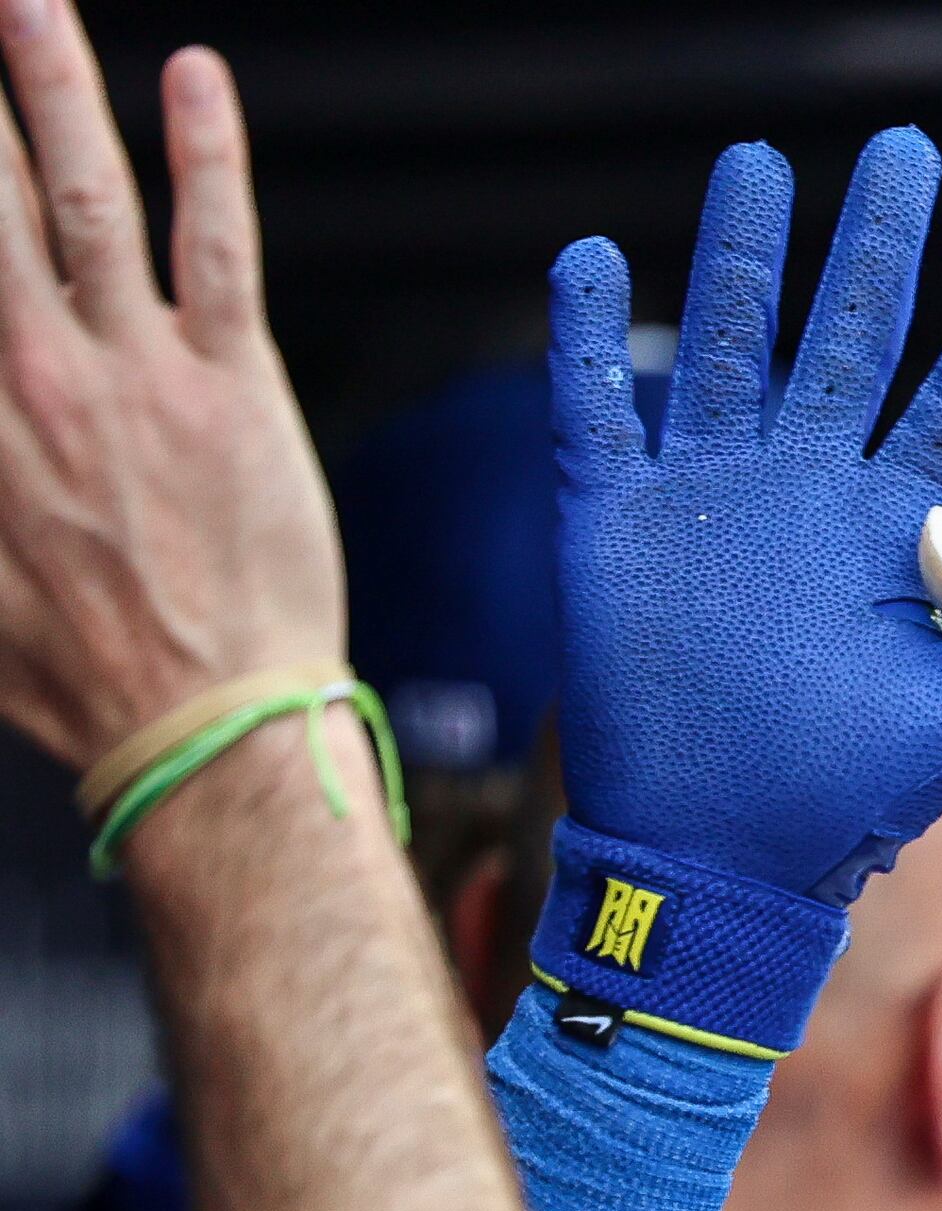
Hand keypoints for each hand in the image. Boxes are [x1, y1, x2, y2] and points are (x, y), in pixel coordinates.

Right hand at [0, 14, 339, 768]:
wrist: (202, 727)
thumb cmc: (85, 676)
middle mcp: (30, 373)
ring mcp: (133, 370)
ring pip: (81, 193)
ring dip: (49, 86)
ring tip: (29, 4)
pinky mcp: (232, 385)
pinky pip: (217, 245)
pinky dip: (206, 154)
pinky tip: (192, 79)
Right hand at [552, 127, 941, 902]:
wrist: (726, 863)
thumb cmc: (856, 799)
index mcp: (902, 527)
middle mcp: (811, 490)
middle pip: (853, 333)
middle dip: (877, 242)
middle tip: (904, 150)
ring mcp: (712, 498)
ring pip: (732, 343)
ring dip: (742, 256)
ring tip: (758, 165)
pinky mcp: (615, 524)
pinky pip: (595, 411)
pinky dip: (587, 339)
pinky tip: (591, 258)